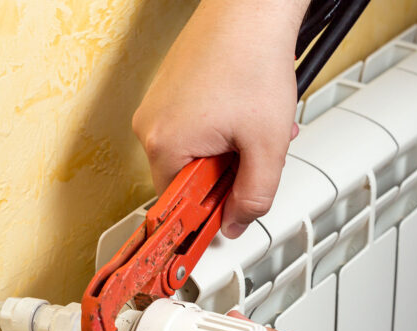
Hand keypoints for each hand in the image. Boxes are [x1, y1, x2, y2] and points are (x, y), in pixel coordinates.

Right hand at [133, 0, 307, 237]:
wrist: (251, 8)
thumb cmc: (253, 59)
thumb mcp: (266, 145)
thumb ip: (254, 196)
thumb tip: (237, 224)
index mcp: (164, 145)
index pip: (178, 207)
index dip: (209, 215)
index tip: (222, 223)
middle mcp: (151, 126)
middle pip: (188, 180)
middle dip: (226, 175)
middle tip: (254, 155)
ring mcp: (156, 106)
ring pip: (194, 154)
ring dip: (229, 151)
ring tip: (254, 128)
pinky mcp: (168, 91)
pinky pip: (192, 128)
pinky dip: (221, 129)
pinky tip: (244, 112)